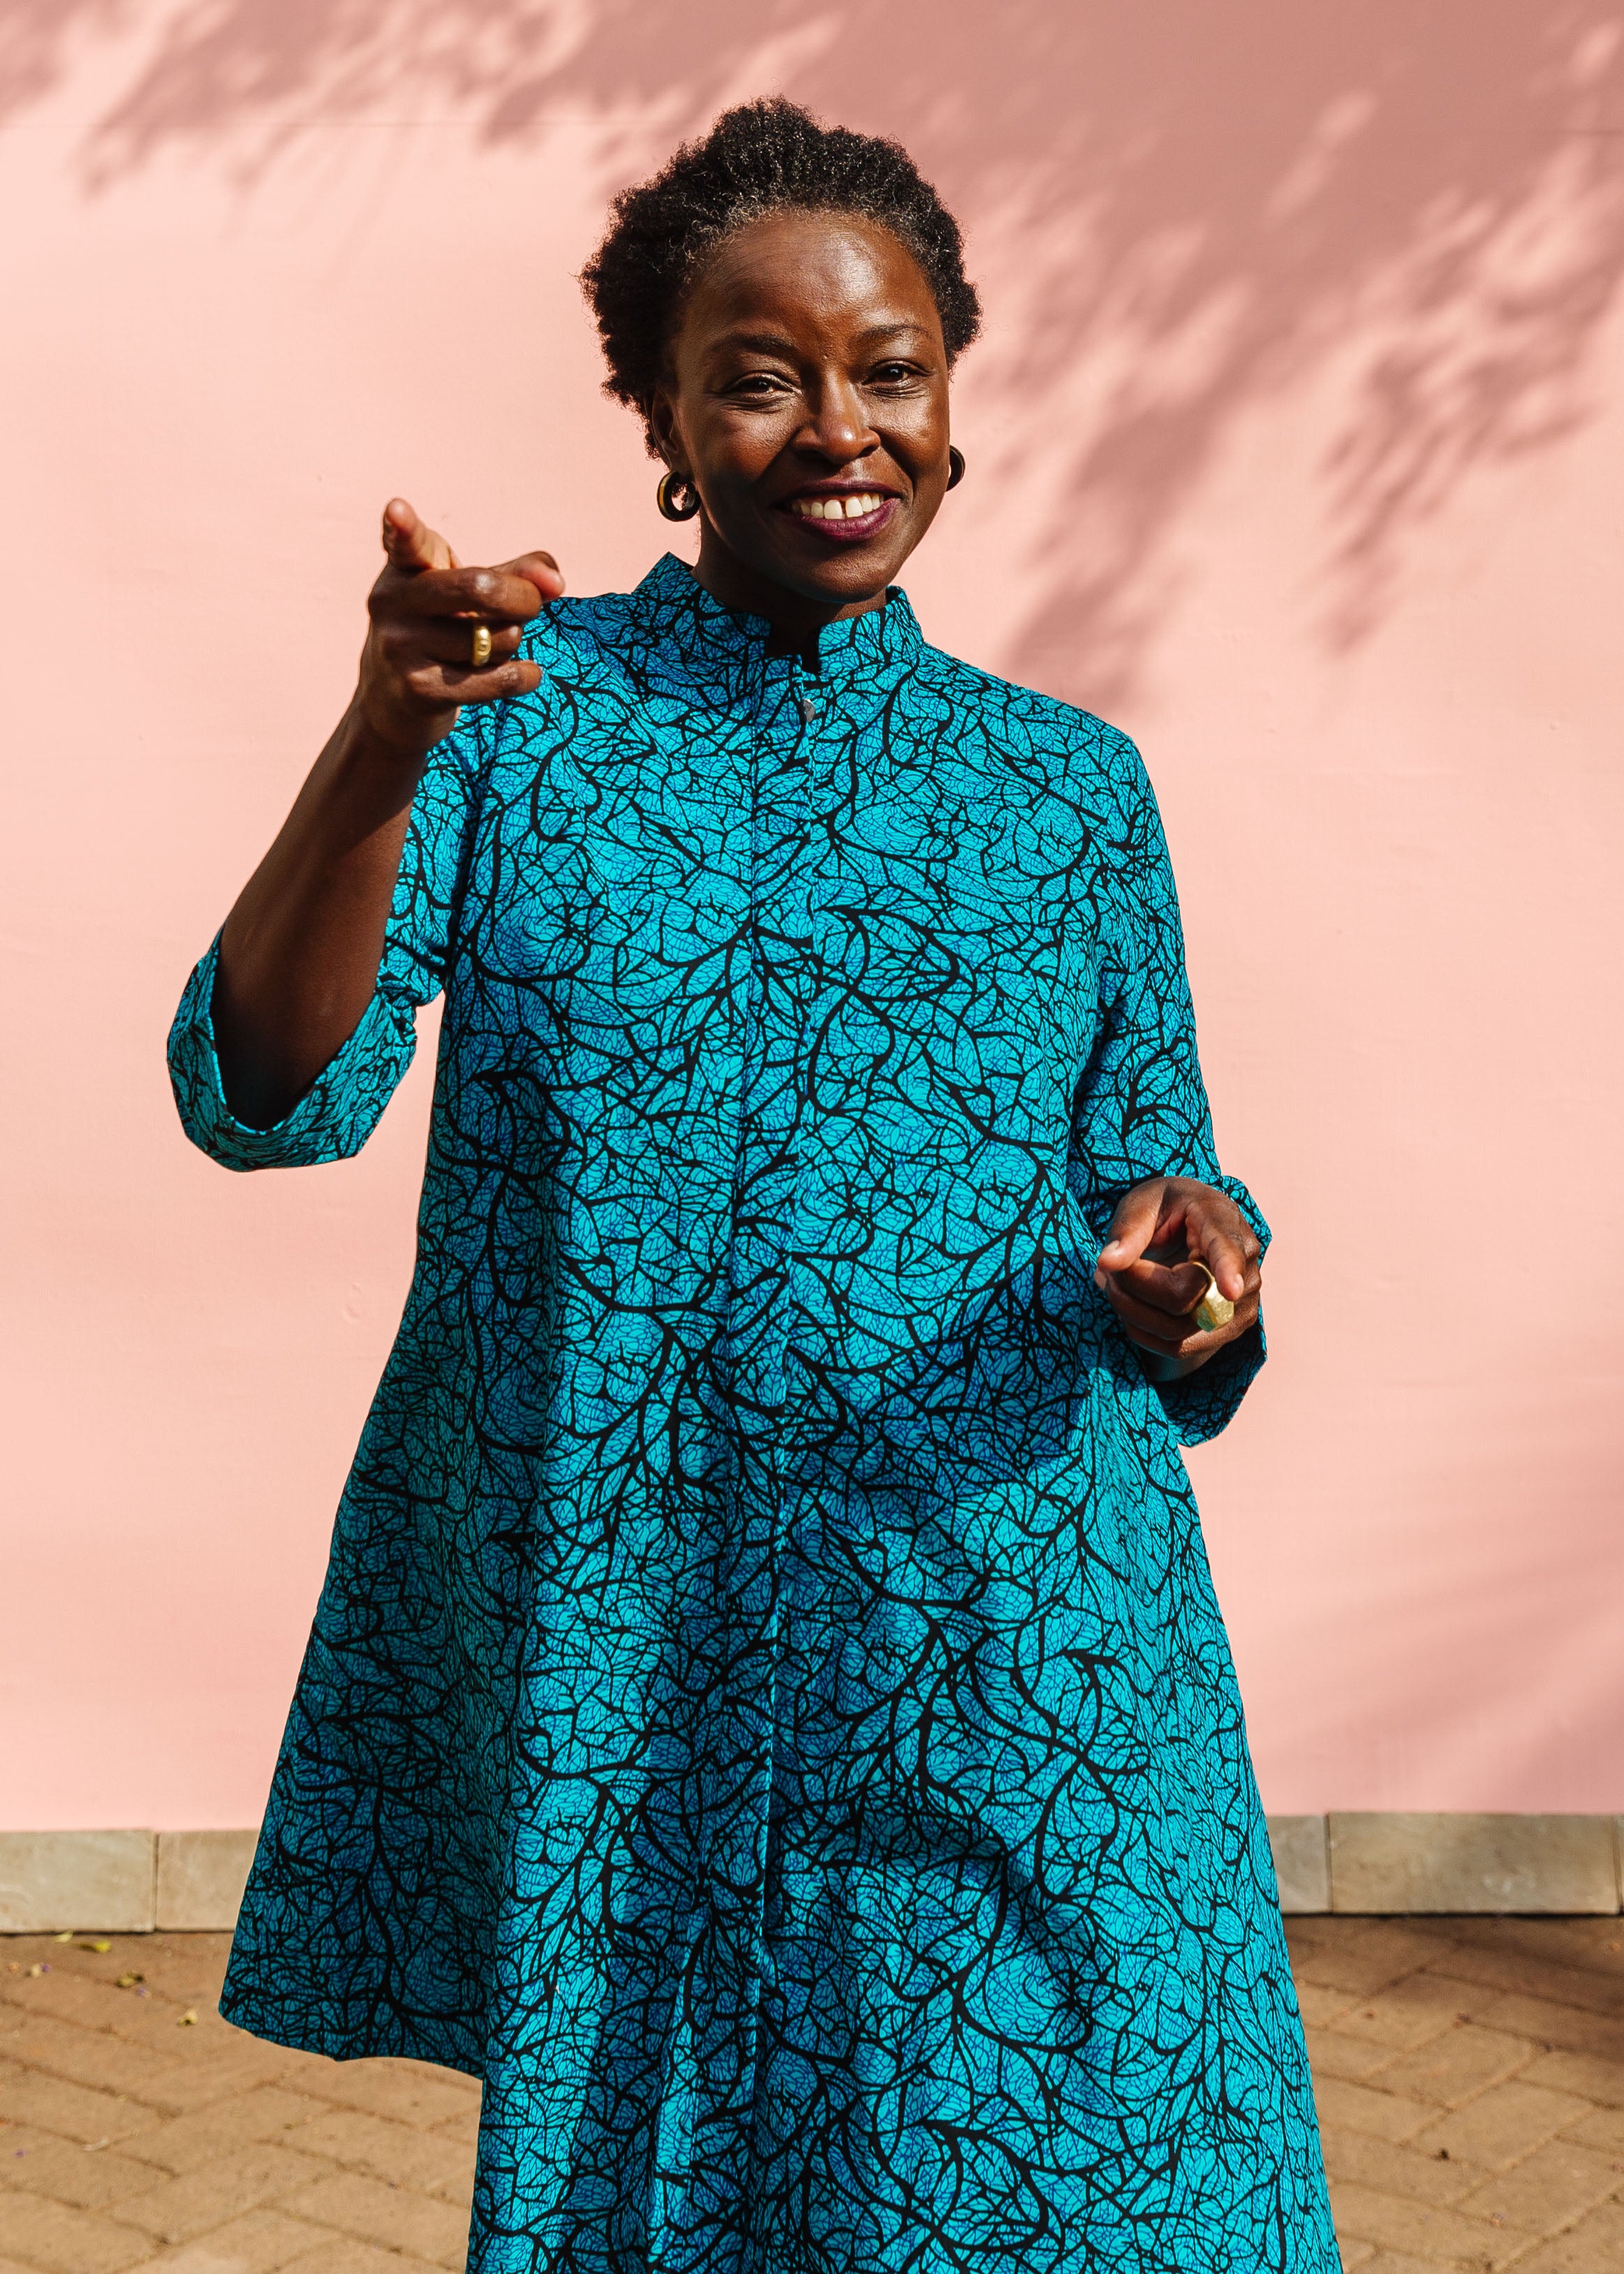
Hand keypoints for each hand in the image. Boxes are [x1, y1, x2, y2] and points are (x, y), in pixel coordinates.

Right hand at [355, 498, 564, 758]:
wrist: (395, 700)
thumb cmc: (442, 629)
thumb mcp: (471, 592)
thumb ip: (518, 573)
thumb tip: (556, 583)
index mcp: (404, 567)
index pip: (405, 542)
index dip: (403, 526)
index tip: (397, 510)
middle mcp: (393, 602)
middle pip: (479, 587)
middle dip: (523, 599)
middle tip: (530, 607)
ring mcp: (400, 647)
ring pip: (497, 638)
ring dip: (513, 643)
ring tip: (491, 647)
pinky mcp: (417, 690)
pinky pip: (498, 678)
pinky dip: (525, 676)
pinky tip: (528, 674)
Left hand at [1093, 1175, 1261, 1373]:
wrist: (1191, 1227)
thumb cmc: (1166, 1209)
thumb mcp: (1142, 1203)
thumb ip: (1127, 1230)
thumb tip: (1107, 1263)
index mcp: (1223, 1221)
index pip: (1227, 1250)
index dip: (1228, 1271)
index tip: (1230, 1290)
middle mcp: (1242, 1266)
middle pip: (1183, 1298)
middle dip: (1132, 1287)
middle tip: (1107, 1267)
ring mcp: (1240, 1305)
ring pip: (1176, 1331)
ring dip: (1131, 1311)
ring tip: (1116, 1282)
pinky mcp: (1226, 1331)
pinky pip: (1177, 1347)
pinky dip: (1143, 1330)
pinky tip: (1131, 1304)